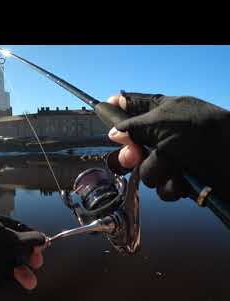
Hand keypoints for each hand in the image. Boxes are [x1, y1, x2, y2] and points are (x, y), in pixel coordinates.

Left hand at [0, 210, 45, 290]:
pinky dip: (1, 279)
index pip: (19, 230)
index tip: (40, 255)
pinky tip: (9, 286)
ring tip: (25, 283)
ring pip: (1, 263)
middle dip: (24, 263)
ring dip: (15, 273)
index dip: (32, 242)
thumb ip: (28, 240)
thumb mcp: (7, 240)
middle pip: (11, 249)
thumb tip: (44, 239)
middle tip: (32, 277)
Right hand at [106, 92, 229, 201]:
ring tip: (175, 168)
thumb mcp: (162, 122)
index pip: (134, 105)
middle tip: (135, 155)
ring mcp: (172, 159)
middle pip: (132, 145)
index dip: (118, 107)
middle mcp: (165, 135)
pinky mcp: (180, 180)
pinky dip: (171, 187)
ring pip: (145, 171)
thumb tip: (114, 133)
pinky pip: (161, 187)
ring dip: (157, 172)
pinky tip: (183, 182)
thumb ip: (133, 127)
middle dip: (132, 154)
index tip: (104, 109)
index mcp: (163, 111)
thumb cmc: (203, 132)